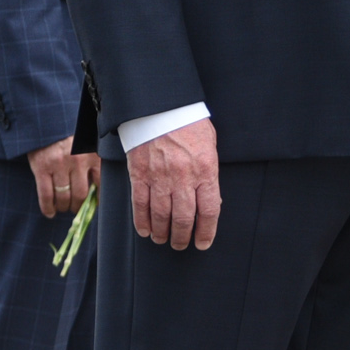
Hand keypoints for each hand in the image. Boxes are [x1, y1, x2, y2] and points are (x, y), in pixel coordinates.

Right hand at [28, 136, 98, 219]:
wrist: (46, 117)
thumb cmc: (69, 130)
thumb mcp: (88, 141)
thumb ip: (94, 159)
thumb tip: (96, 187)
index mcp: (92, 154)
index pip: (100, 184)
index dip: (97, 200)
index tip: (93, 206)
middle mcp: (78, 161)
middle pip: (80, 195)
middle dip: (77, 206)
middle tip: (74, 208)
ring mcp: (59, 165)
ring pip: (64, 197)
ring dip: (63, 207)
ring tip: (62, 208)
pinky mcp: (42, 167)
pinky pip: (46, 195)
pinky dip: (48, 208)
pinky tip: (50, 213)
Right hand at [130, 118, 220, 251]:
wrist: (160, 105)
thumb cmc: (188, 123)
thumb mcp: (210, 145)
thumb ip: (209, 174)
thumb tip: (209, 202)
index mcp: (205, 169)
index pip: (209, 211)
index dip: (206, 232)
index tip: (203, 243)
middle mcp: (183, 177)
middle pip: (184, 219)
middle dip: (183, 237)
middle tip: (181, 245)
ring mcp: (159, 176)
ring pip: (161, 216)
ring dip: (162, 232)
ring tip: (163, 239)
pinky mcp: (139, 173)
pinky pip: (140, 204)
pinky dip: (141, 221)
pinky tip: (145, 230)